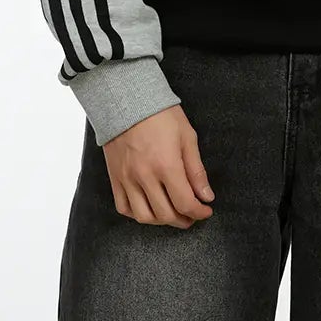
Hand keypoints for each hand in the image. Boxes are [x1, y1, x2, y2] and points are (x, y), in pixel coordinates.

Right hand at [103, 104, 214, 226]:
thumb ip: (196, 170)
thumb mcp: (187, 137)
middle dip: (184, 220)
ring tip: (172, 213)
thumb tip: (206, 196)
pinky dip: (138, 214)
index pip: (185, 203)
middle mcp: (144, 176)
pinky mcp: (114, 177)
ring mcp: (127, 178)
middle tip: (192, 215)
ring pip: (144, 216)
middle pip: (166, 214)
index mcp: (166, 165)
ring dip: (162, 221)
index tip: (206, 210)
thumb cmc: (160, 114)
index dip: (199, 212)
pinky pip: (123, 207)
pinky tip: (149, 207)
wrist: (125, 99)